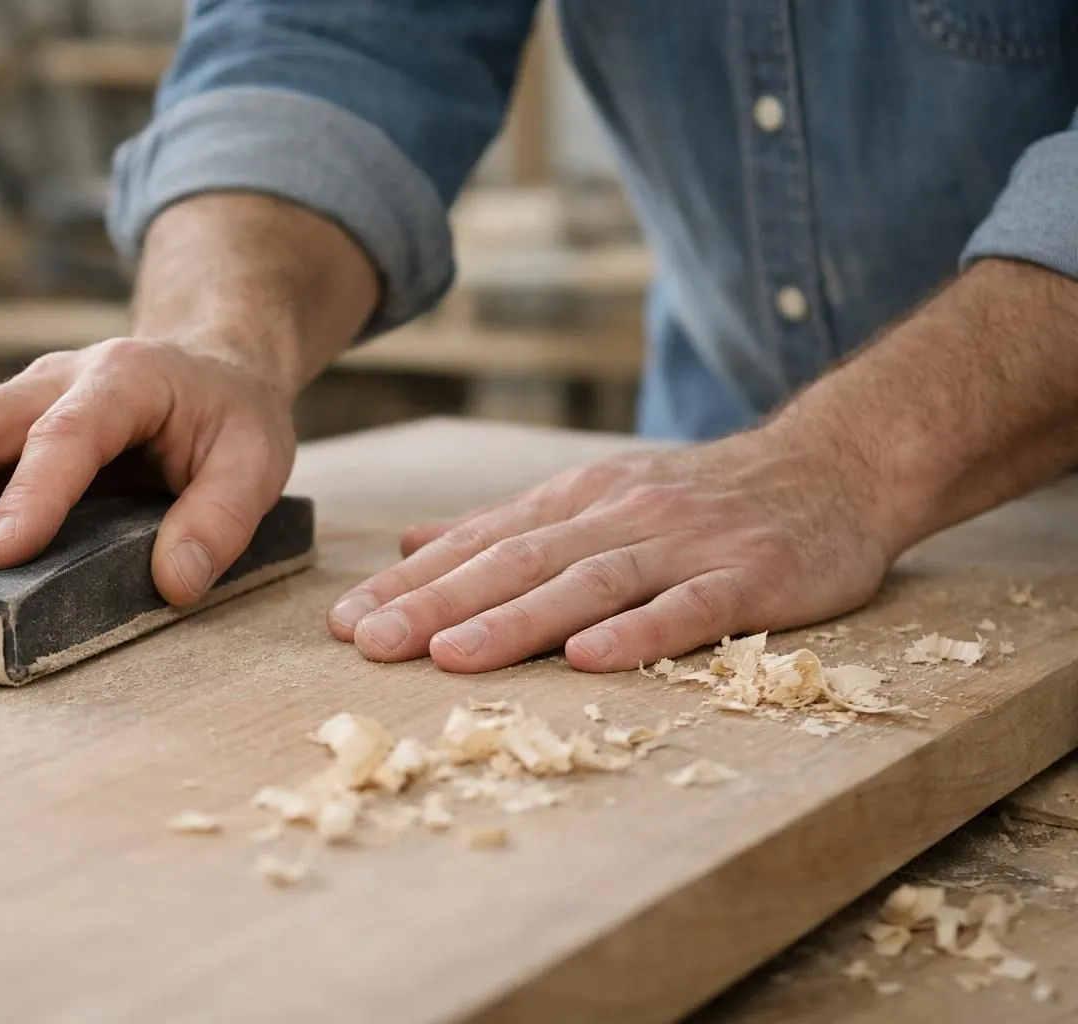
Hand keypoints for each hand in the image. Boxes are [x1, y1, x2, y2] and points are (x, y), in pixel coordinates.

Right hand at [0, 335, 296, 605]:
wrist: (209, 366)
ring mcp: (15, 402)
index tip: (0, 556)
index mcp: (123, 378)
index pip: (66, 434)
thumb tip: (176, 583)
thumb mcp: (257, 457)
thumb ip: (222, 517)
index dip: (30, 493)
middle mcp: (54, 380)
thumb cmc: (229, 416)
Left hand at [326, 425, 905, 672]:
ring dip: (515, 620)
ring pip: (587, 583)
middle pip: (516, 562)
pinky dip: (637, 633)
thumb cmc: (698, 497)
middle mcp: (618, 516)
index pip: (478, 544)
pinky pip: (688, 608)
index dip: (409, 583)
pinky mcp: (748, 578)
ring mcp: (682, 545)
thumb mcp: (594, 497)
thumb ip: (505, 525)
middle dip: (436, 603)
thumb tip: (410, 544)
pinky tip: (590, 660)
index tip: (345, 619)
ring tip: (448, 657)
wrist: (830, 466)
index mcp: (577, 501)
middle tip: (368, 641)